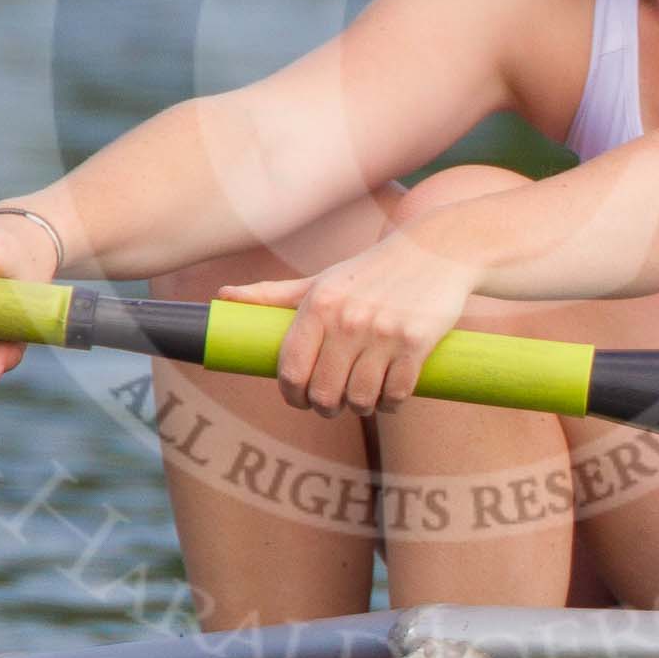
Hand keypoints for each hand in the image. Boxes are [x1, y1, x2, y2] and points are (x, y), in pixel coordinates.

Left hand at [217, 221, 480, 417]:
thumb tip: (221, 296)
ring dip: (361, 408)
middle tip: (335, 402)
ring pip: (361, 400)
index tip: (300, 398)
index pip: (290, 371)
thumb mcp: (320, 280)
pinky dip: (392, 403)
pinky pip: (397, 394)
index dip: (292, 396)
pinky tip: (390, 394)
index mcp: (318, 305)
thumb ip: (272, 294)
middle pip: (324, 394)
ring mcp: (384, 332)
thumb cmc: (370, 270)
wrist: (437, 249)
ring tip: (364, 398)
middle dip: (327, 407)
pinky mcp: (417, 342)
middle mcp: (347, 319)